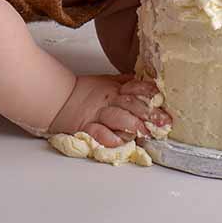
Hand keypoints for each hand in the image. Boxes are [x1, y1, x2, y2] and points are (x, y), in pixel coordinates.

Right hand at [48, 74, 171, 147]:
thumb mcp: (107, 82)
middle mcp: (108, 101)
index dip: (148, 92)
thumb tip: (146, 81)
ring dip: (132, 124)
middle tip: (162, 120)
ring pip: (117, 117)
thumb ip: (126, 83)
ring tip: (145, 132)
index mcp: (115, 89)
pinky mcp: (86, 128)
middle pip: (130, 104)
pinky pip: (98, 133)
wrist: (59, 99)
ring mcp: (98, 115)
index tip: (161, 98)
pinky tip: (119, 141)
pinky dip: (109, 138)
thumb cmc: (85, 92)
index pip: (134, 88)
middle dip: (148, 112)